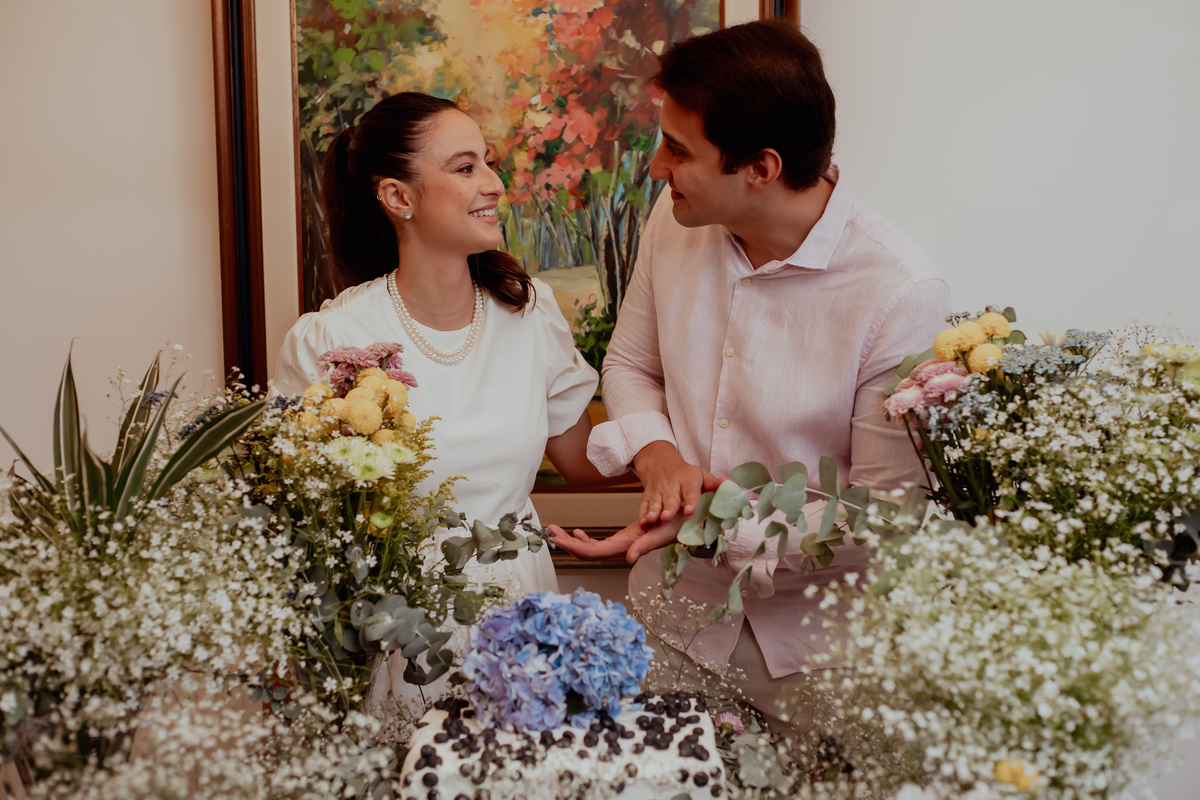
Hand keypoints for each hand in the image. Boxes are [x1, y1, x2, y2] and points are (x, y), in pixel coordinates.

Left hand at [548, 517, 683, 563]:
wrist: (684, 523)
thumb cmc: (675, 526)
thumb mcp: (660, 534)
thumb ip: (644, 546)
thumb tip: (630, 559)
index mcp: (626, 547)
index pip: (594, 552)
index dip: (574, 547)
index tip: (558, 537)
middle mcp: (620, 549)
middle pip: (587, 552)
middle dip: (566, 544)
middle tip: (550, 531)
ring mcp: (620, 546)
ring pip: (591, 549)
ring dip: (572, 542)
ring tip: (556, 531)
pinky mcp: (622, 541)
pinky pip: (599, 544)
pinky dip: (585, 539)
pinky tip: (577, 533)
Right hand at [631, 441, 722, 524]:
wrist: (660, 463)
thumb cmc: (686, 475)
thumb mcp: (701, 475)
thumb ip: (714, 483)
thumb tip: (728, 484)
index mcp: (688, 480)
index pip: (690, 492)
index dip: (691, 501)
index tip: (691, 511)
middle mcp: (672, 486)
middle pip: (671, 499)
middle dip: (668, 508)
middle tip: (666, 518)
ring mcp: (658, 491)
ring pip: (655, 502)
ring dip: (653, 512)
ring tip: (652, 520)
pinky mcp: (648, 496)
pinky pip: (644, 505)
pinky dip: (642, 514)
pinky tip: (643, 522)